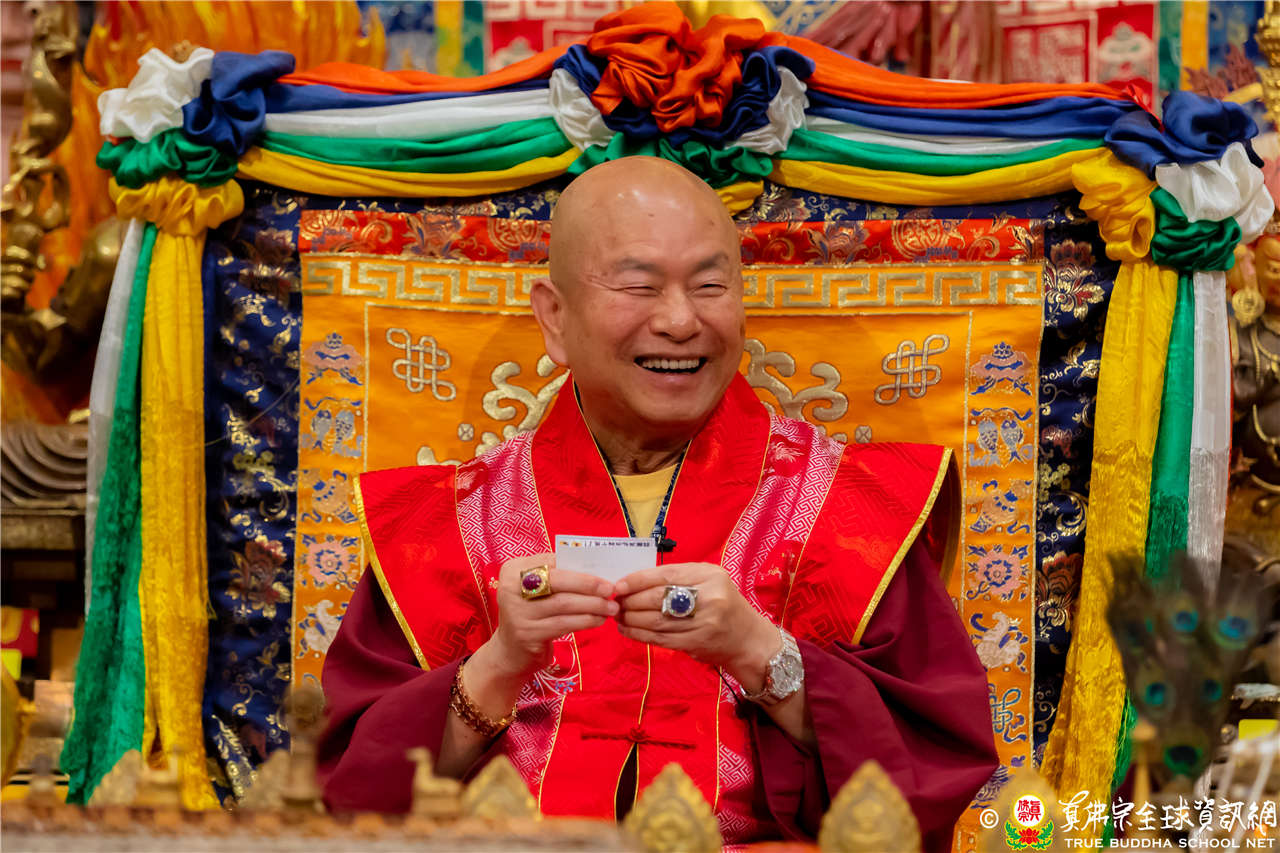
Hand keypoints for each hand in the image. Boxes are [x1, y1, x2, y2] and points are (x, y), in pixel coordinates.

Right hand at [486, 553, 616, 680]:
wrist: (510, 652)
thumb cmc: (532, 613)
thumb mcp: (537, 591)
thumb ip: (558, 577)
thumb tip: (597, 571)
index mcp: (514, 569)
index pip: (552, 561)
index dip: (580, 566)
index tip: (604, 572)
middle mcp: (511, 587)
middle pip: (558, 581)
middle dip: (589, 584)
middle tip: (611, 589)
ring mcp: (517, 612)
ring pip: (564, 604)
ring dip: (593, 605)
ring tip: (611, 607)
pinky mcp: (527, 633)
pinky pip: (564, 624)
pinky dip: (586, 621)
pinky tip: (599, 620)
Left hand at [613, 562, 778, 686]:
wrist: (747, 639)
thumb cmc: (723, 604)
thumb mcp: (709, 580)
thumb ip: (679, 577)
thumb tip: (636, 581)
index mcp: (710, 576)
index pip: (666, 576)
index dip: (638, 580)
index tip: (619, 585)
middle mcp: (709, 598)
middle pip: (658, 598)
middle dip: (631, 600)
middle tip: (615, 601)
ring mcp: (702, 623)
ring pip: (656, 620)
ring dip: (631, 618)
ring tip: (617, 616)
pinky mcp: (695, 644)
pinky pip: (659, 639)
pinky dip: (639, 634)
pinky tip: (627, 629)